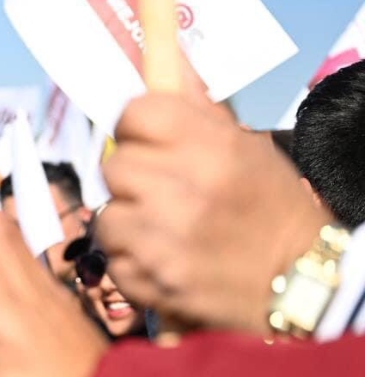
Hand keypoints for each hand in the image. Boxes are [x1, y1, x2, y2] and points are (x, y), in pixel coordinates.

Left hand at [99, 92, 331, 334]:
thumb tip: (164, 70)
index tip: (147, 141)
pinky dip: (131, 262)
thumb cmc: (268, 207)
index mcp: (210, 147)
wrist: (296, 280)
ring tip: (162, 230)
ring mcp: (164, 237)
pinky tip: (163, 260)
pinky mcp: (152, 278)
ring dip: (127, 223)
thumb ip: (197, 111)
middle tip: (160, 191)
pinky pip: (113, 260)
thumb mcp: (245, 147)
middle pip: (114, 165)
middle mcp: (184, 188)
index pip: (135, 114)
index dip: (136, 127)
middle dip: (132, 178)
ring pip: (106, 215)